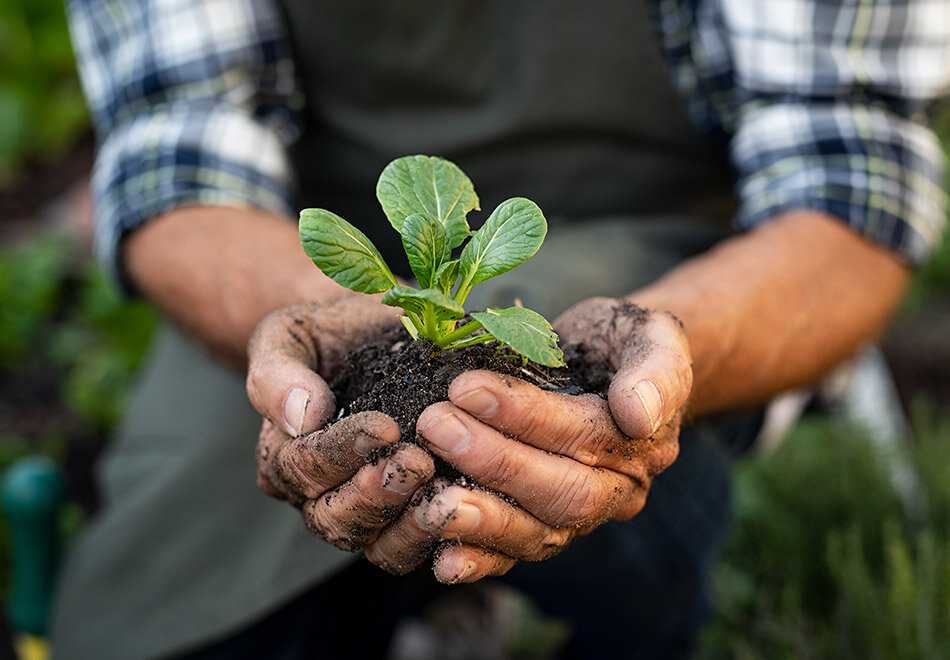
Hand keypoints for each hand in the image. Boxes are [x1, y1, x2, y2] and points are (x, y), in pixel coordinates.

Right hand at [246, 296, 435, 550]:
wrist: (374, 335)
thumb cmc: (328, 334)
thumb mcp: (291, 336)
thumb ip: (279, 373)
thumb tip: (302, 416)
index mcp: (284, 455)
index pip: (305, 467)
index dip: (343, 451)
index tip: (385, 426)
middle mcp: (317, 496)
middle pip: (336, 517)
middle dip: (377, 494)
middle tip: (418, 462)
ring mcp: (364, 514)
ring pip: (377, 545)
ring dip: (410, 525)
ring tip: (442, 492)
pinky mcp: (407, 520)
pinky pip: (418, 547)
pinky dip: (442, 537)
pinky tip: (470, 512)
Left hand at [362, 298, 690, 581]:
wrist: (610, 366)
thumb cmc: (622, 343)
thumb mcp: (652, 335)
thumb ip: (656, 369)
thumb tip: (639, 415)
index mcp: (645, 444)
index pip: (584, 435)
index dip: (524, 415)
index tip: (465, 386)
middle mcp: (618, 491)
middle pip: (560, 492)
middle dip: (493, 462)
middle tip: (435, 425)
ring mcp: (582, 517)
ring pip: (538, 532)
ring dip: (482, 518)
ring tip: (429, 497)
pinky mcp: (546, 528)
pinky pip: (517, 554)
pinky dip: (480, 560)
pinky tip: (442, 560)